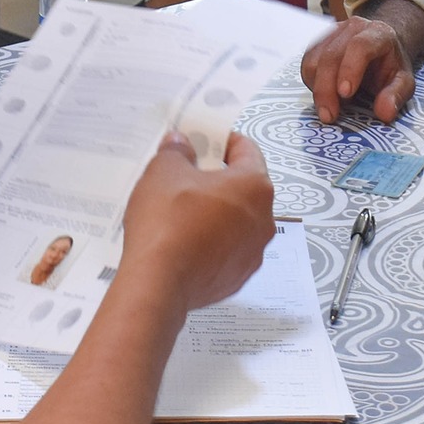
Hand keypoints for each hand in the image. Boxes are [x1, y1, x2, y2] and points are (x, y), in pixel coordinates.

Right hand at [119, 132, 273, 311]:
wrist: (159, 283)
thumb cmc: (167, 222)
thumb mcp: (163, 171)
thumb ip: (176, 151)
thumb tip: (180, 145)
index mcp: (255, 186)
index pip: (246, 150)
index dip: (222, 140)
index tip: (203, 140)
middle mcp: (264, 219)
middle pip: (244, 187)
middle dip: (217, 178)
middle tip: (187, 175)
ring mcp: (254, 252)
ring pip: (237, 221)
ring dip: (216, 211)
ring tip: (182, 211)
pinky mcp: (238, 277)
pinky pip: (228, 249)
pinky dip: (212, 241)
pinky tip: (184, 240)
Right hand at [303, 11, 420, 124]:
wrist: (381, 50)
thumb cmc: (390, 66)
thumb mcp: (403, 82)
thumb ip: (396, 96)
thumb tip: (384, 113)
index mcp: (378, 33)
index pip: (360, 46)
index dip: (350, 69)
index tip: (345, 94)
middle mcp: (352, 28)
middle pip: (331, 55)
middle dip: (326, 89)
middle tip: (329, 115)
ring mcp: (332, 33)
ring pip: (314, 60)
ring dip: (317, 89)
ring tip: (330, 108)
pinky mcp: (318, 43)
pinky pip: (307, 64)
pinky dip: (312, 84)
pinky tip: (325, 95)